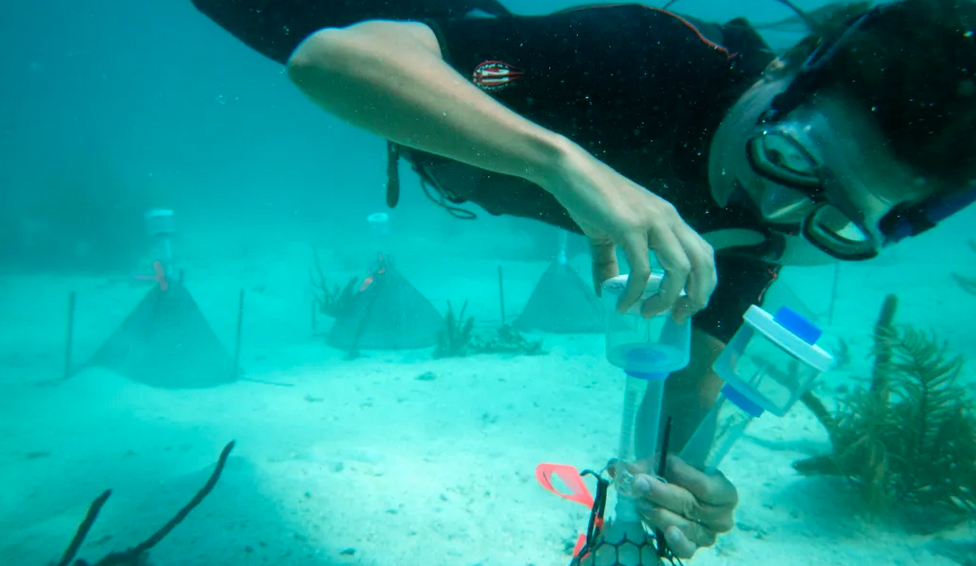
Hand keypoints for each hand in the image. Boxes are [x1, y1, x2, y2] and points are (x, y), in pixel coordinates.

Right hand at [541, 140, 715, 321]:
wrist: (571, 173)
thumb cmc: (591, 200)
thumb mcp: (607, 236)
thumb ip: (610, 265)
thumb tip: (606, 294)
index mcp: (670, 220)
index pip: (704, 254)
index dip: (702, 284)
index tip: (684, 306)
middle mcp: (669, 219)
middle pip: (702, 263)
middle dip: (695, 296)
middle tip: (676, 316)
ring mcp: (652, 222)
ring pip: (679, 268)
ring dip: (667, 298)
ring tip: (648, 313)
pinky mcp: (631, 227)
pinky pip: (641, 268)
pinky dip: (634, 292)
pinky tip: (623, 304)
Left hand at [615, 456, 737, 558]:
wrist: (678, 488)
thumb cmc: (678, 473)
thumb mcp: (669, 463)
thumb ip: (650, 464)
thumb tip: (624, 468)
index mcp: (725, 493)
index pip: (706, 487)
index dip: (685, 475)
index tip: (665, 461)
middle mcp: (721, 518)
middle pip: (691, 506)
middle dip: (662, 493)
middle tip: (639, 483)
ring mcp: (707, 535)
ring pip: (686, 527)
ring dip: (660, 514)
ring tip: (641, 503)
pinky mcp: (692, 547)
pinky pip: (686, 549)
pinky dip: (676, 541)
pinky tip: (666, 531)